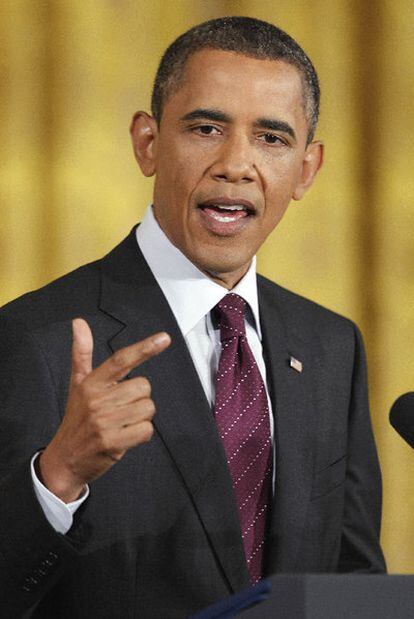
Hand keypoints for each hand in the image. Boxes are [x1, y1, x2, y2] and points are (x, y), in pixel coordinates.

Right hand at [38, 318, 170, 501]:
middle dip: (139, 398)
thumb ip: (82, 353)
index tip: (164, 338)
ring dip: (140, 417)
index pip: (121, 360)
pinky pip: (146, 430)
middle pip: (143, 387)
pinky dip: (141, 434)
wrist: (64, 459)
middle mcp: (97, 400)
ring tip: (121, 424)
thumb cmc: (77, 419)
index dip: (144, 348)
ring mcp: (104, 422)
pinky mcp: (112, 442)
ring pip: (147, 408)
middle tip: (120, 410)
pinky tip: (125, 437)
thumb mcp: (77, 384)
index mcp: (91, 383)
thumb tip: (79, 323)